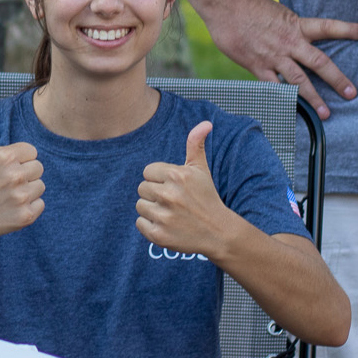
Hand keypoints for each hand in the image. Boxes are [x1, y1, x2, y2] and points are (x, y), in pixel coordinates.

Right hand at [0, 103, 44, 239]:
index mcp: (6, 156)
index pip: (32, 152)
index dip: (19, 159)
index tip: (5, 168)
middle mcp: (16, 175)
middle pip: (38, 168)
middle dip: (25, 174)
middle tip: (6, 183)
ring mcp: (21, 196)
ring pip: (40, 186)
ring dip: (28, 191)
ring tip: (8, 195)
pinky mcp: (25, 216)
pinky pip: (40, 205)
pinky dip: (29, 207)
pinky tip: (12, 207)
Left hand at [136, 121, 237, 254]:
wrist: (218, 233)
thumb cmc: (206, 198)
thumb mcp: (202, 170)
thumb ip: (196, 145)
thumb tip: (206, 123)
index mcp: (177, 175)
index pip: (147, 172)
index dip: (160, 179)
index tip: (175, 187)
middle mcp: (169, 195)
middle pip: (142, 189)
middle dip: (155, 194)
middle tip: (174, 202)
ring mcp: (163, 216)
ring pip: (140, 206)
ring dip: (152, 210)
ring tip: (172, 213)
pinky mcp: (158, 235)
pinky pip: (140, 223)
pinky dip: (150, 225)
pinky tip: (168, 225)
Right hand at [210, 0, 357, 119]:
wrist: (224, 2)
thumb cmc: (248, 3)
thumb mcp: (276, 12)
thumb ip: (287, 28)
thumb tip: (295, 40)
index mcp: (296, 25)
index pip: (328, 27)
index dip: (349, 30)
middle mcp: (289, 42)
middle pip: (319, 63)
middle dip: (337, 79)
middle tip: (352, 93)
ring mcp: (273, 56)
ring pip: (298, 81)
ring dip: (313, 98)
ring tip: (326, 113)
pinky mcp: (256, 66)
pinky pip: (272, 88)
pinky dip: (282, 100)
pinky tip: (291, 112)